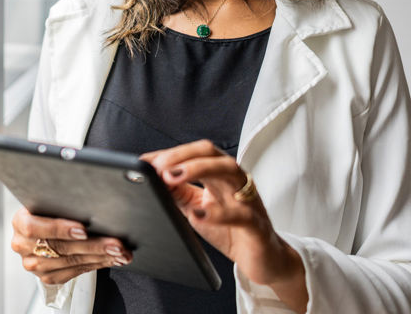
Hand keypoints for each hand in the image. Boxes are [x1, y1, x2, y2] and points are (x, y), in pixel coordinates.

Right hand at [10, 207, 132, 284]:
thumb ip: (63, 199)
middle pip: (60, 248)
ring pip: (71, 262)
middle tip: (116, 244)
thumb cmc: (50, 208)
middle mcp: (23, 245)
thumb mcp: (51, 199)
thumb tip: (91, 191)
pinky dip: (97, 264)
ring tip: (121, 252)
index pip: (35, 227)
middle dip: (93, 245)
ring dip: (101, 257)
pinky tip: (111, 259)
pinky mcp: (47, 276)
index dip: (60, 229)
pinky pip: (75, 271)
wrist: (43, 225)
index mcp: (20, 222)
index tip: (84, 229)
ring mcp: (33, 264)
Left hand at [142, 140, 306, 301]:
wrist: (263, 258)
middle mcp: (235, 181)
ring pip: (230, 171)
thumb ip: (178, 194)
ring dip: (199, 169)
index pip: (197, 153)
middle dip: (183, 155)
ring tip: (174, 177)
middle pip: (212, 153)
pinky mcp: (256, 225)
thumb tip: (154, 180)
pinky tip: (198, 214)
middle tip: (159, 167)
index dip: (171, 154)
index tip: (147, 160)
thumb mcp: (197, 209)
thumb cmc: (231, 230)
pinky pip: (241, 213)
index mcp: (220, 175)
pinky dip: (219, 213)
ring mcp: (247, 200)